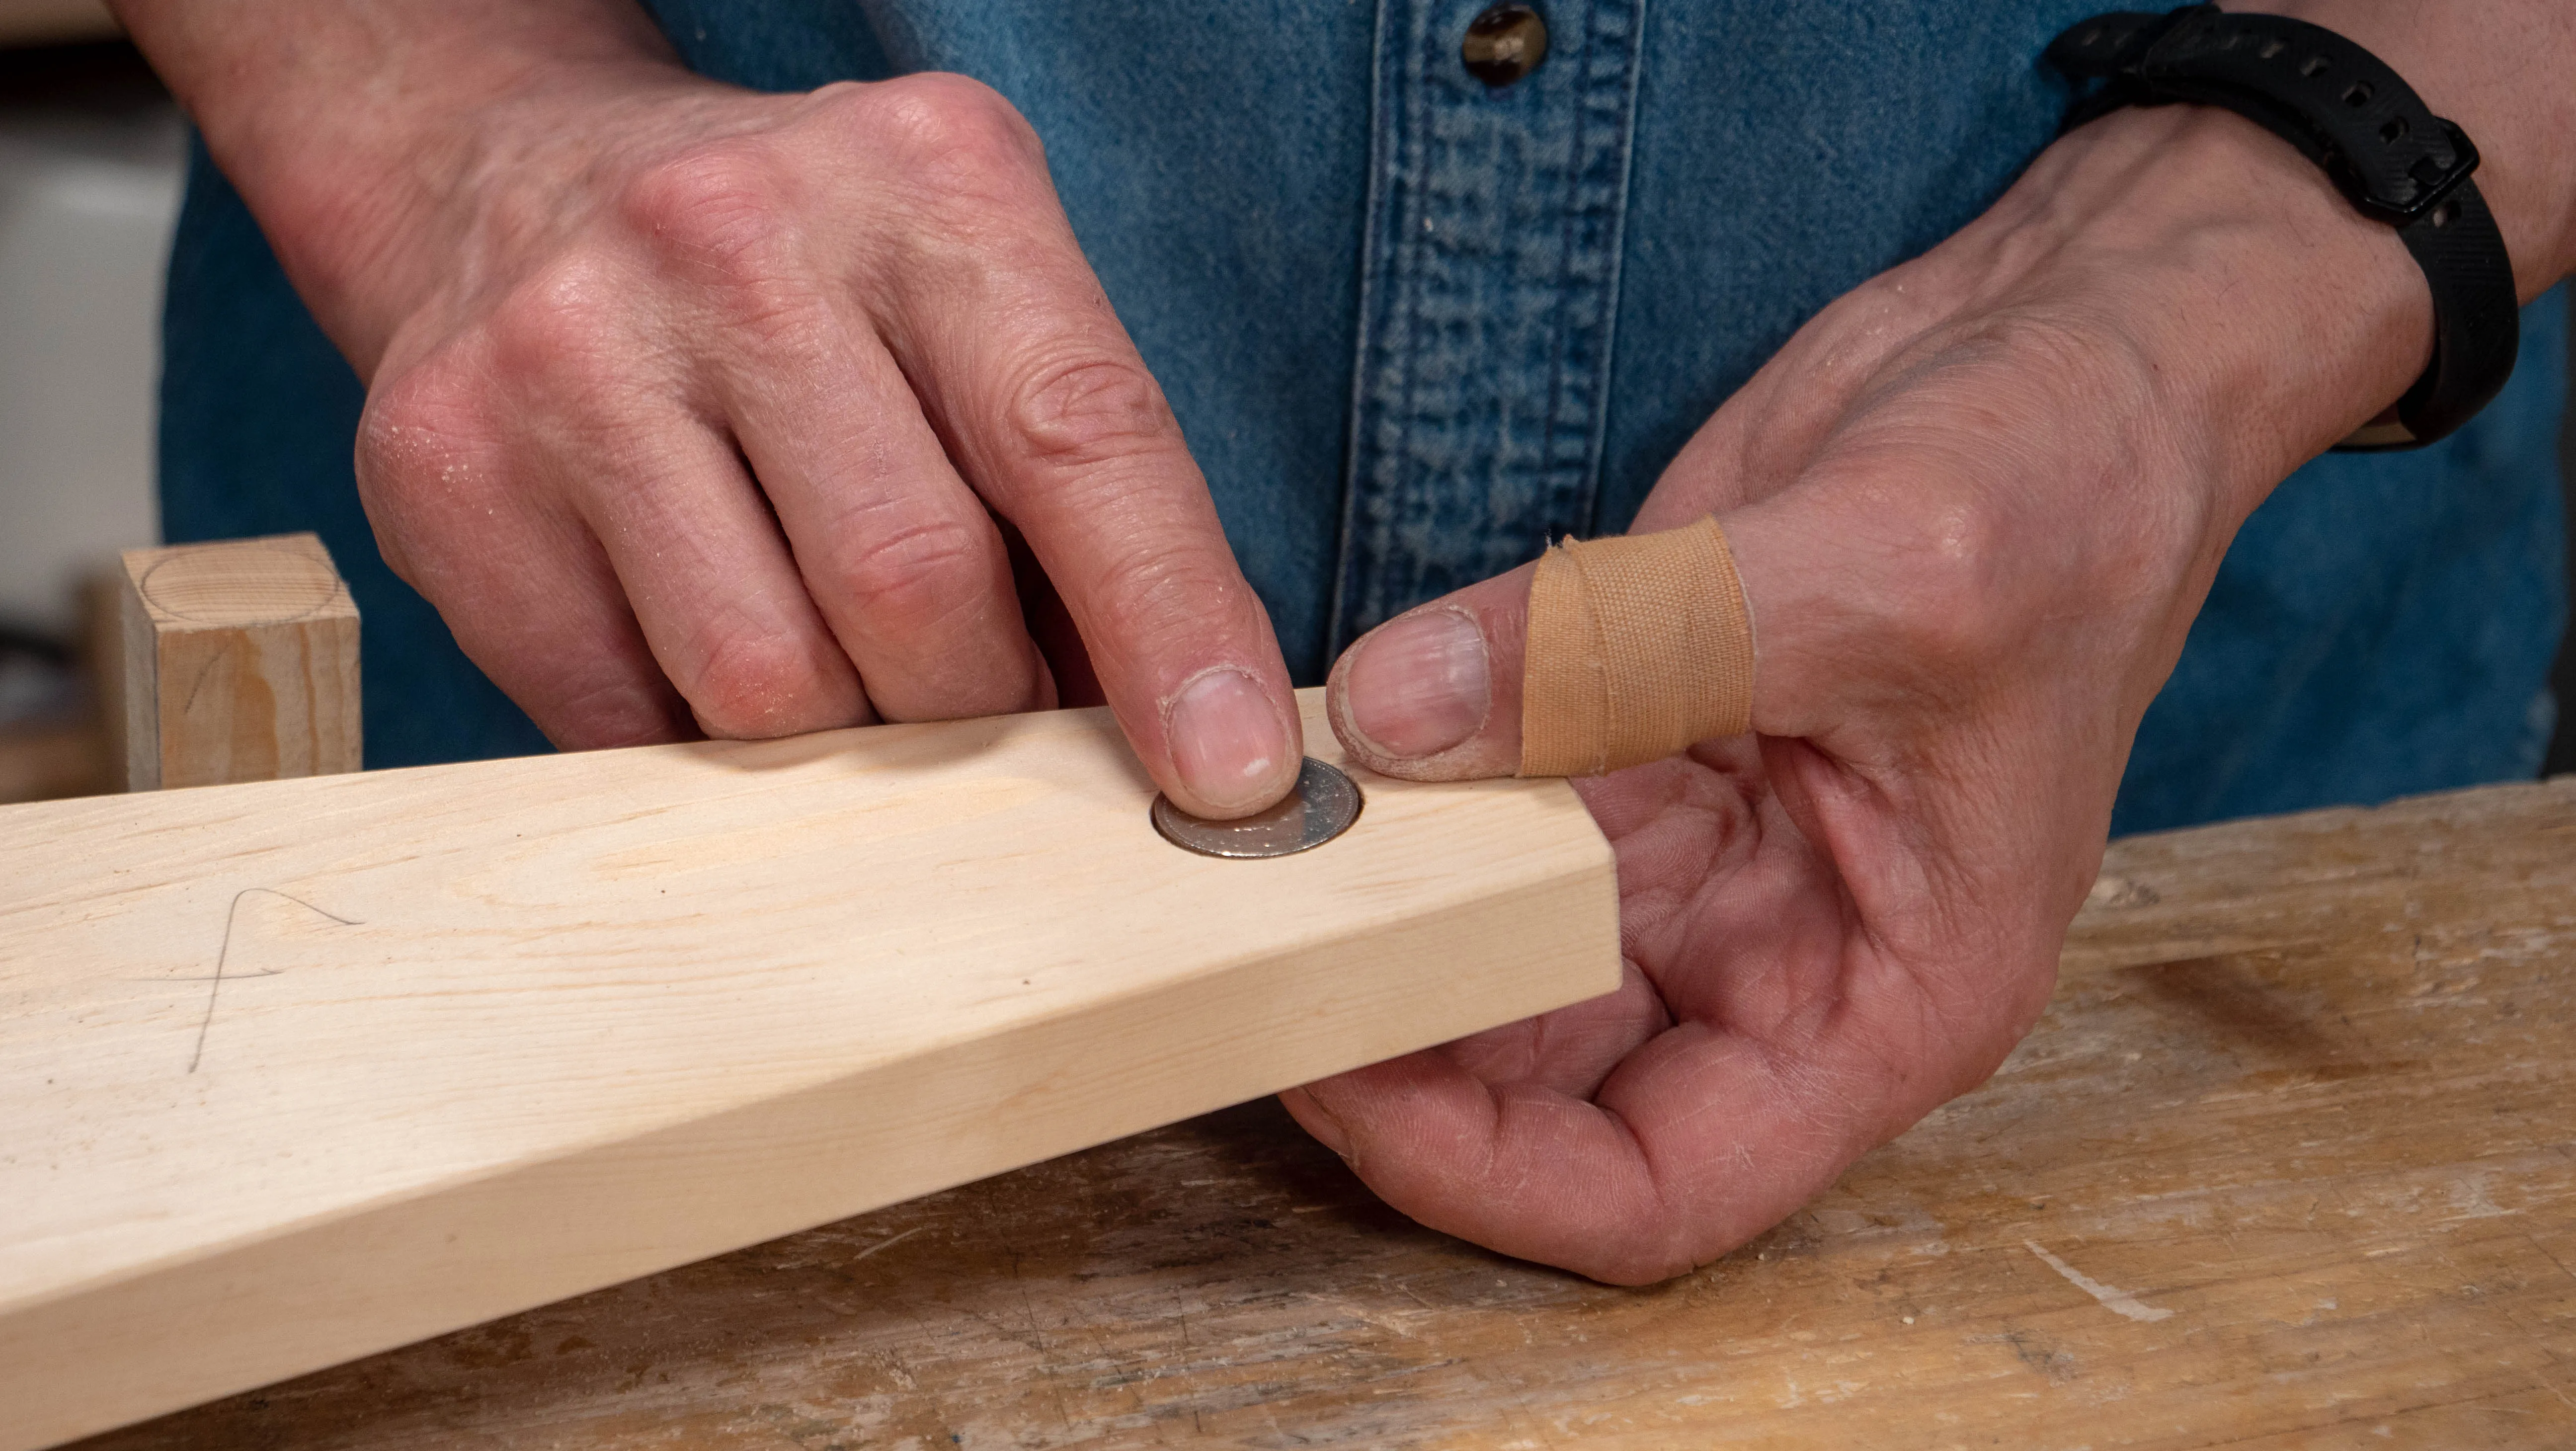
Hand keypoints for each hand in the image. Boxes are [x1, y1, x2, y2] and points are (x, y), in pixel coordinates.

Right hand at [127, 2, 1302, 817]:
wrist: (509, 177)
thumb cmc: (809, 276)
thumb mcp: (979, 300)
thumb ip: (1085, 488)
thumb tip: (1193, 726)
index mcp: (925, 183)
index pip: (1077, 438)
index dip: (1170, 626)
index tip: (1230, 776)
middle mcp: (736, 242)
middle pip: (916, 587)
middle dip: (987, 708)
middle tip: (1004, 719)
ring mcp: (570, 351)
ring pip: (766, 683)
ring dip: (846, 743)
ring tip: (856, 684)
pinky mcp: (442, 467)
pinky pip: (619, 713)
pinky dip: (699, 744)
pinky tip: (709, 661)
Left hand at [1281, 104, 2442, 1282]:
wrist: (2074, 342)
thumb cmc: (2072, 479)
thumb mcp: (1880, 566)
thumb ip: (1628, 651)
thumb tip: (1396, 724)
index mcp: (1888, 994)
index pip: (1657, 1184)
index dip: (1485, 1171)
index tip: (1338, 1073)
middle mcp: (1784, 954)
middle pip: (1545, 1088)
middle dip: (1396, 1044)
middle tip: (1242, 959)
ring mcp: (1702, 854)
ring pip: (1493, 956)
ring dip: (1376, 915)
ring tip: (1256, 856)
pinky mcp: (1639, 745)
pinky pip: (1488, 814)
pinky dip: (1402, 798)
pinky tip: (1315, 758)